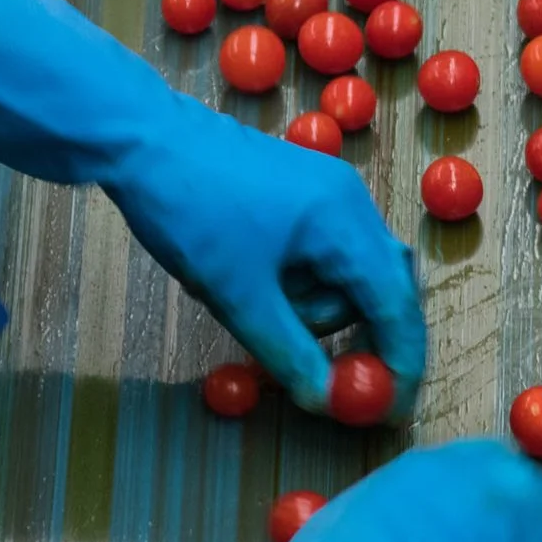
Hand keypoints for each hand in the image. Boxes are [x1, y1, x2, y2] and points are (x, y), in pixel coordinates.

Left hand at [113, 101, 423, 416]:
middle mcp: (349, 200)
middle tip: (304, 360)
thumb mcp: (238, 296)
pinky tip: (250, 276)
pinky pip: (322, 249)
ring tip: (248, 295)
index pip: (396, 303)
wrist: (139, 136)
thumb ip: (290, 352)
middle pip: (378, 287)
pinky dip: (297, 278)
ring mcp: (328, 189)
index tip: (395, 405)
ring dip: (309, 301)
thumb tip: (326, 400)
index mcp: (344, 221)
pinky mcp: (303, 188)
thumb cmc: (189, 209)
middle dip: (344, 328)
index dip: (402, 359)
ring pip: (345, 271)